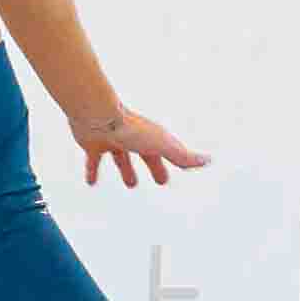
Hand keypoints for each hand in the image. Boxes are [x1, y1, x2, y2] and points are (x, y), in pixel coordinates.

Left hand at [74, 106, 205, 187]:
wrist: (96, 115)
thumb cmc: (129, 129)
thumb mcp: (161, 144)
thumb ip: (181, 155)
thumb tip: (208, 161)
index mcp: (150, 137)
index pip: (167, 152)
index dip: (175, 162)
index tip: (184, 169)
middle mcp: (132, 138)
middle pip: (147, 155)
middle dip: (155, 167)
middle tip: (161, 181)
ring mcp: (112, 140)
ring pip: (122, 158)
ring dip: (127, 170)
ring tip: (131, 185)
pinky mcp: (92, 145)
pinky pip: (93, 161)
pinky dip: (93, 171)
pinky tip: (90, 183)